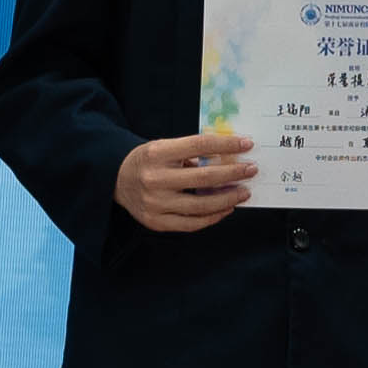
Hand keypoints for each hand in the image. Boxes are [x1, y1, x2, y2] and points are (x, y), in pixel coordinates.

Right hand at [118, 132, 255, 233]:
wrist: (116, 179)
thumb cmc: (148, 161)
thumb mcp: (164, 147)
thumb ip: (191, 152)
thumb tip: (228, 157)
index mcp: (157, 153)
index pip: (199, 145)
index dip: (226, 144)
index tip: (247, 143)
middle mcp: (155, 179)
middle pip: (204, 177)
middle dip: (234, 173)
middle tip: (251, 170)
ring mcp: (155, 203)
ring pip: (201, 205)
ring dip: (228, 198)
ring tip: (244, 192)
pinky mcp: (156, 222)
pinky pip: (192, 223)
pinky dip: (213, 217)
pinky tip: (226, 208)